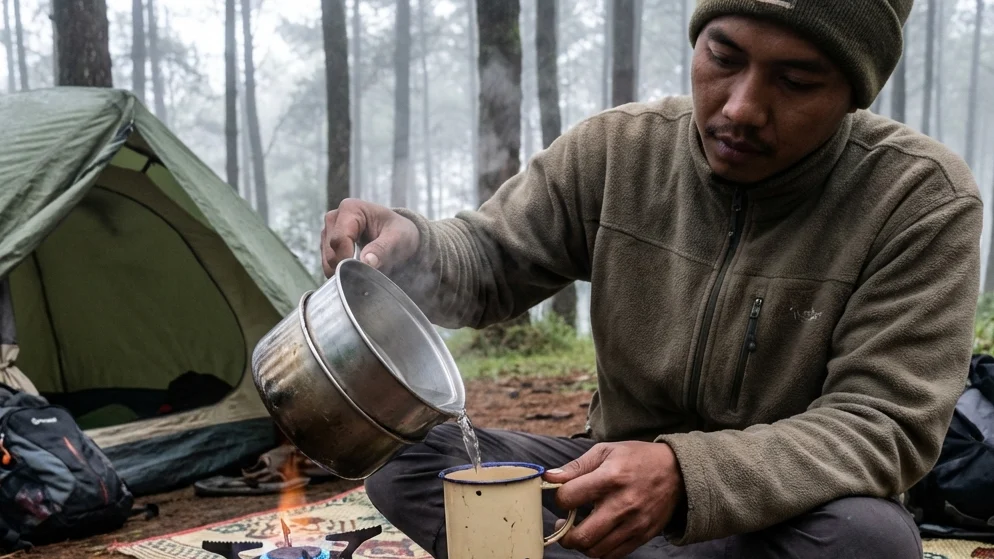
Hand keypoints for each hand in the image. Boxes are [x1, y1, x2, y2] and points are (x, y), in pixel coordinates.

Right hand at [320, 198, 419, 277]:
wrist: (398, 236)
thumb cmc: (399, 233)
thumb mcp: (398, 239)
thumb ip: (383, 249)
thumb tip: (367, 262)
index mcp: (350, 209)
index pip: (339, 239)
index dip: (348, 259)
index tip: (363, 270)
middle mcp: (335, 217)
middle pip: (330, 251)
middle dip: (346, 266)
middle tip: (368, 271)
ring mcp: (329, 232)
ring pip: (327, 261)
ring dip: (344, 270)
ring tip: (364, 269)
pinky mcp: (327, 245)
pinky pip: (327, 265)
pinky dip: (341, 272)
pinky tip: (357, 269)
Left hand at [544, 442, 684, 558]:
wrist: (677, 472)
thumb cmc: (637, 458)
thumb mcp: (606, 451)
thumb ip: (575, 467)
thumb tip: (549, 478)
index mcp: (611, 477)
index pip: (569, 497)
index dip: (559, 498)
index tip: (564, 496)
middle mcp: (623, 504)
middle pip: (582, 535)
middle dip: (564, 534)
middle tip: (562, 524)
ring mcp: (634, 524)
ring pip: (595, 550)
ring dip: (580, 543)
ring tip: (579, 530)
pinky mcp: (642, 536)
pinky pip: (612, 555)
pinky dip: (599, 549)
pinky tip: (597, 535)